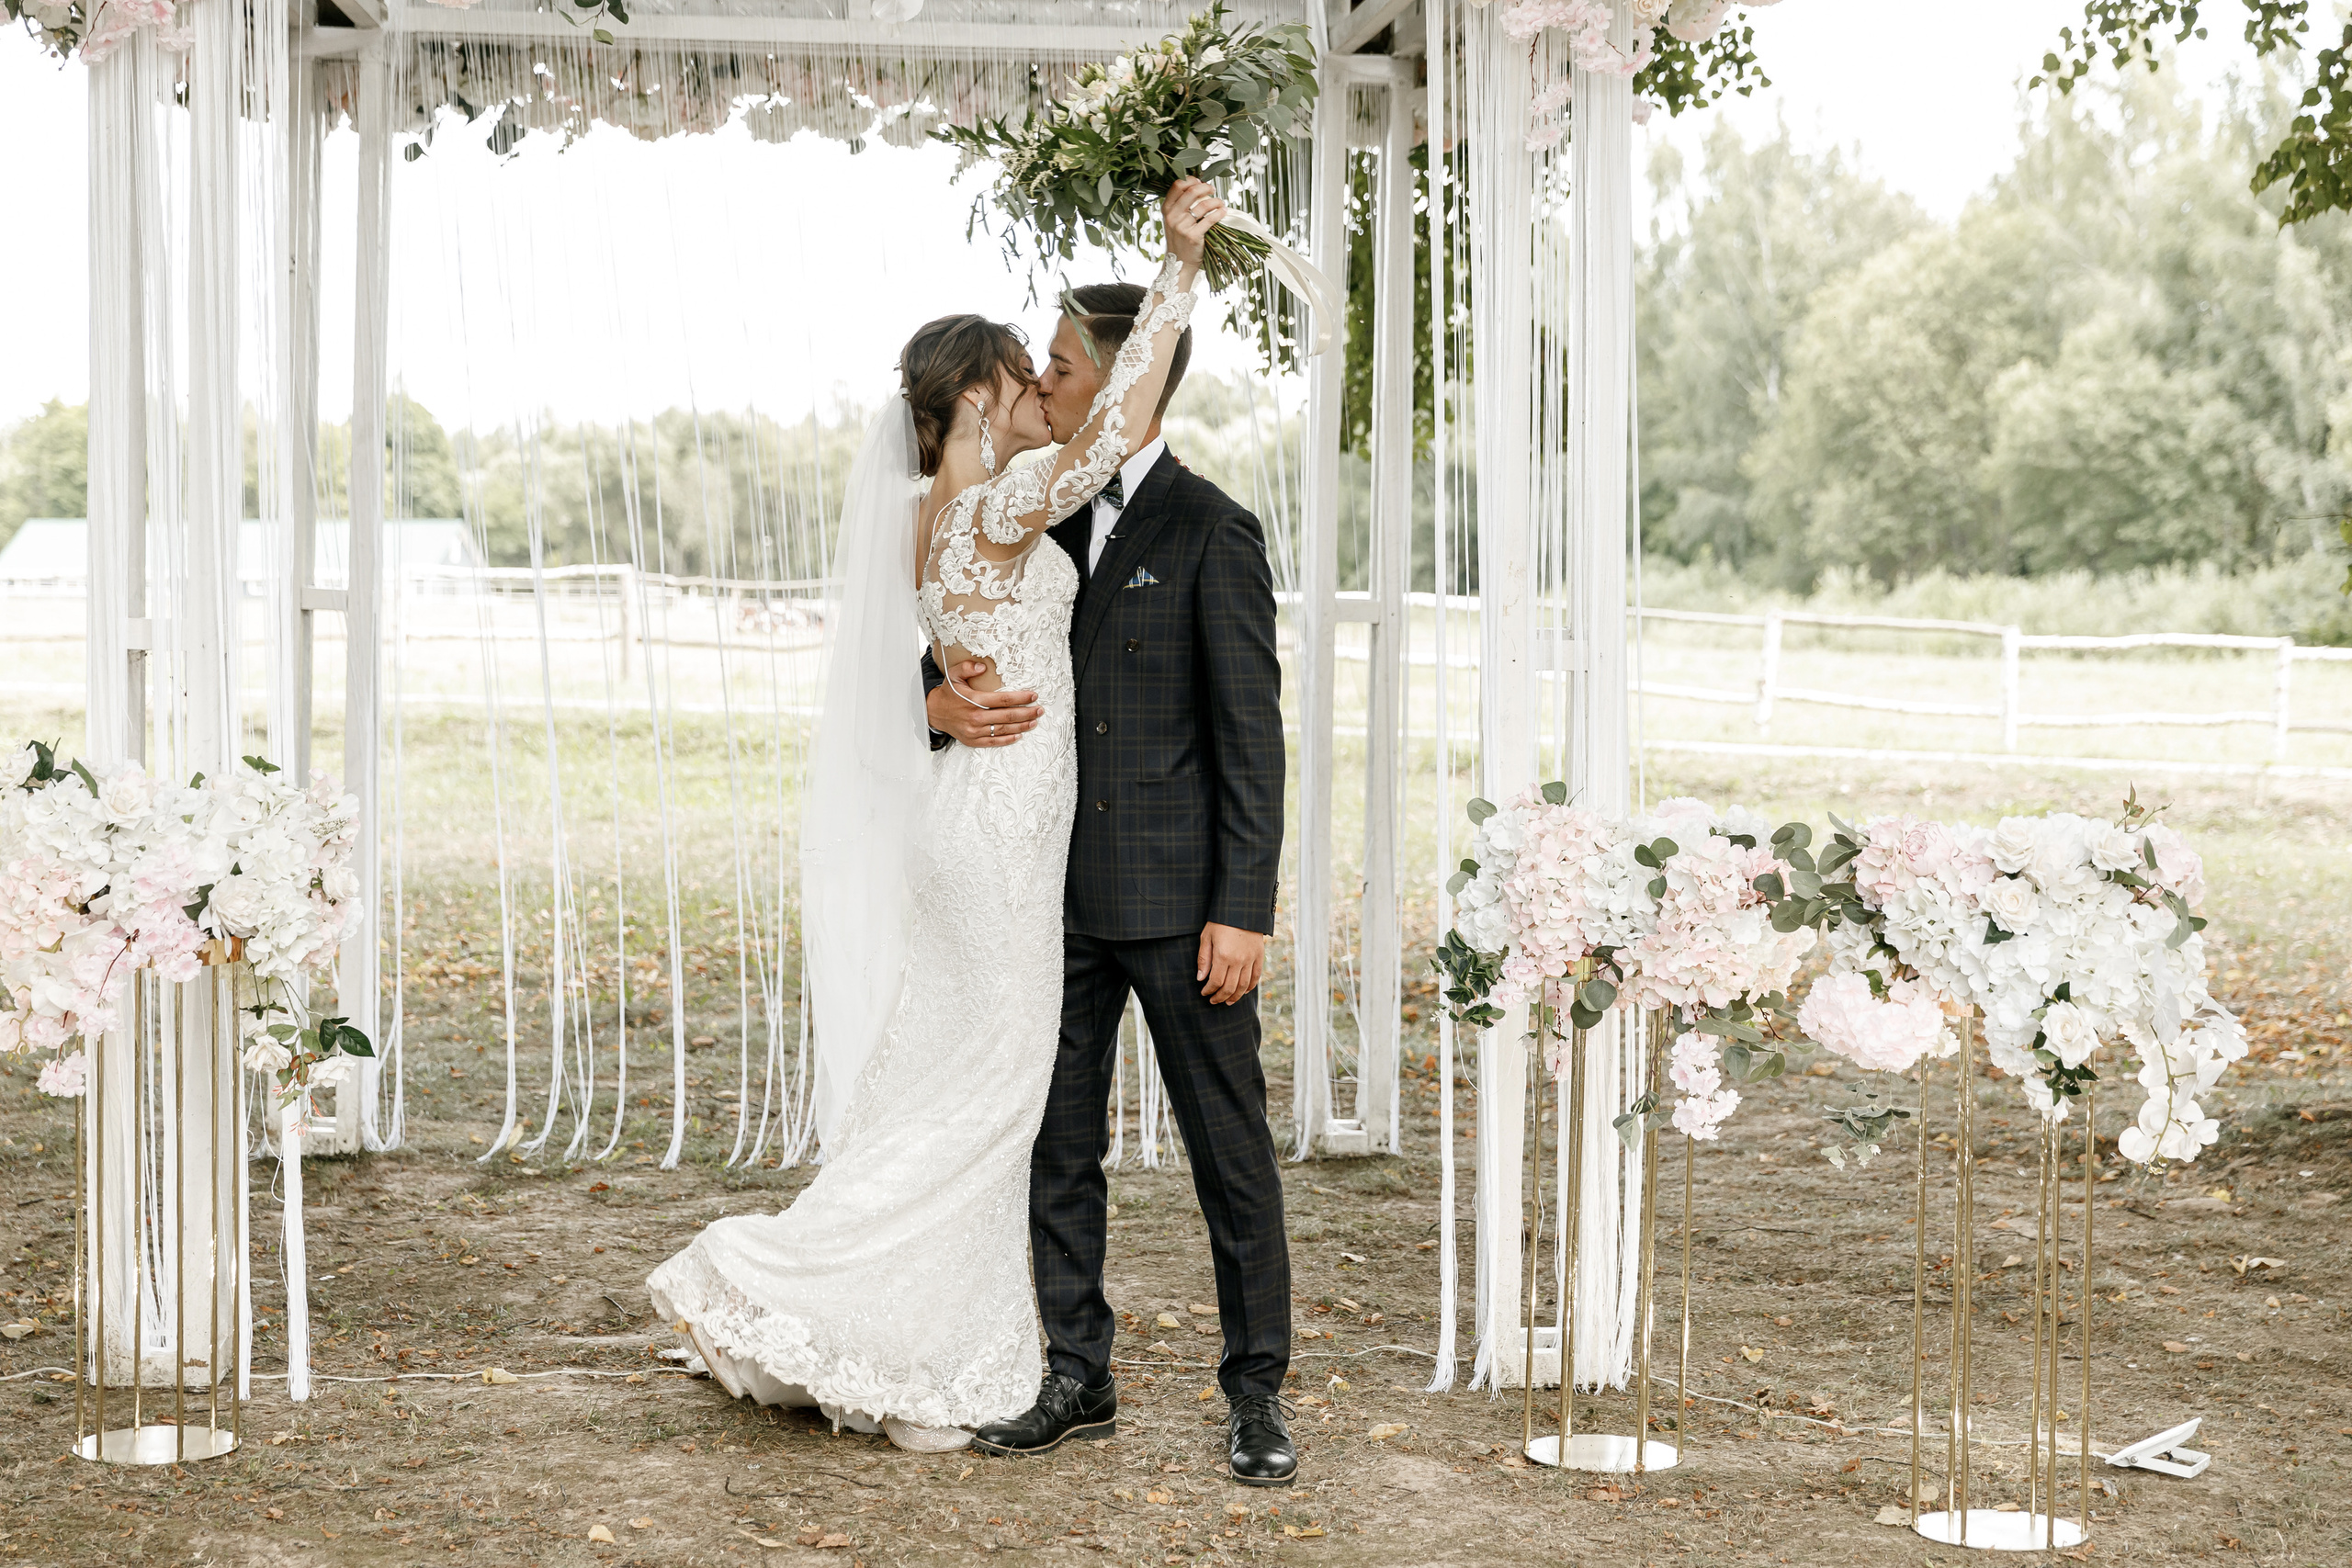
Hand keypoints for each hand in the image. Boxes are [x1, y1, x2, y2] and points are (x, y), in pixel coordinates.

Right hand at [926, 660, 1041, 747]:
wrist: (933, 712)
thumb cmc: (948, 693)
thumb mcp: (953, 676)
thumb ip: (967, 667)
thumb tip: (983, 667)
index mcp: (974, 700)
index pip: (1004, 699)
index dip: (1021, 698)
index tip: (1034, 696)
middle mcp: (976, 717)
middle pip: (1008, 716)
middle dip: (1027, 713)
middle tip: (1040, 710)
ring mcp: (974, 731)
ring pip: (1004, 730)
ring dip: (1022, 726)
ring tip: (1034, 722)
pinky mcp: (973, 741)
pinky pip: (994, 742)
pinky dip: (1008, 740)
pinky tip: (1019, 735)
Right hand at [1162, 177, 1225, 274]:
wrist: (1179, 264)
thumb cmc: (1179, 240)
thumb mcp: (1173, 221)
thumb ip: (1180, 205)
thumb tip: (1198, 186)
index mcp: (1166, 209)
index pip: (1178, 185)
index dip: (1191, 180)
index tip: (1200, 182)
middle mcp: (1172, 216)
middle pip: (1191, 191)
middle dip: (1206, 187)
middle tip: (1213, 189)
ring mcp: (1182, 227)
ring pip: (1203, 205)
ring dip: (1216, 201)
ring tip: (1221, 203)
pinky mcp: (1193, 236)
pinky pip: (1210, 219)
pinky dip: (1219, 213)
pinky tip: (1223, 211)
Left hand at [1196, 922, 1264, 1005]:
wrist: (1241, 909)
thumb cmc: (1220, 922)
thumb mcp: (1206, 937)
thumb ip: (1203, 959)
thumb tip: (1200, 978)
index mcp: (1223, 956)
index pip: (1216, 982)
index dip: (1209, 991)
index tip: (1204, 993)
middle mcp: (1238, 960)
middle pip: (1230, 987)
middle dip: (1220, 997)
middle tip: (1213, 1001)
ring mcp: (1250, 959)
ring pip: (1244, 986)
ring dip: (1235, 996)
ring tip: (1228, 1001)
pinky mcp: (1259, 956)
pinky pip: (1256, 977)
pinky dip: (1250, 987)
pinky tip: (1243, 992)